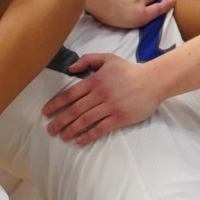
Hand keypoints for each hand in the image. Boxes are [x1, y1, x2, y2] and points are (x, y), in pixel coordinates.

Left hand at [40, 51, 165, 144]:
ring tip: (62, 136)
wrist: (153, 81)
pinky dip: (88, 135)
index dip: (56, 104)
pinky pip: (100, 128)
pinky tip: (79, 141)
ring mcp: (110, 107)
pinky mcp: (120, 118)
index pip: (70, 94)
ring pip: (85, 120)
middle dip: (60, 120)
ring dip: (71, 129)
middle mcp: (100, 94)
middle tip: (50, 129)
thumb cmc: (129, 70)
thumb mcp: (108, 59)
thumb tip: (70, 68)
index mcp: (95, 81)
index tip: (46, 112)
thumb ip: (88, 60)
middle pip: (75, 110)